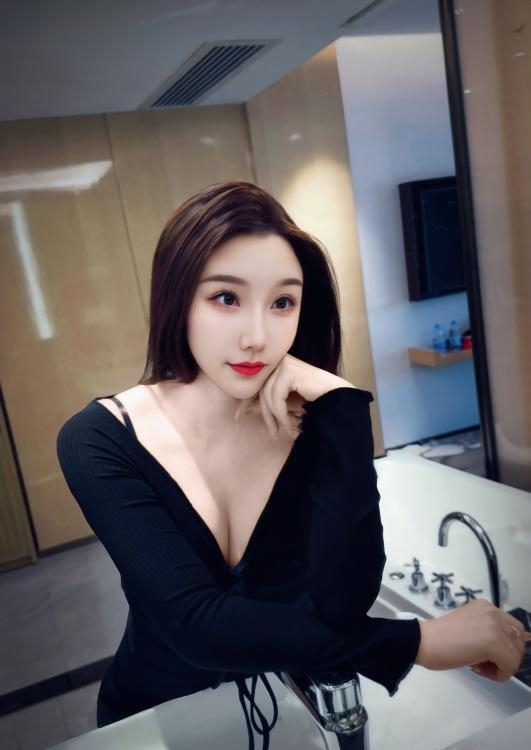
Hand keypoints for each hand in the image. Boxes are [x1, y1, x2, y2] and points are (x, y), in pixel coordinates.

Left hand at [234, 353, 354, 438]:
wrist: (339, 398)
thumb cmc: (314, 400)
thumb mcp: (286, 402)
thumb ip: (268, 402)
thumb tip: (245, 408)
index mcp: (278, 365)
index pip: (256, 383)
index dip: (247, 401)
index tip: (240, 416)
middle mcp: (279, 360)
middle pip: (260, 390)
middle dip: (262, 413)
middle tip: (272, 432)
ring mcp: (284, 363)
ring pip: (267, 395)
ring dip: (275, 417)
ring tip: (285, 430)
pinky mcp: (289, 370)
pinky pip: (276, 397)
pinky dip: (281, 413)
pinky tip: (290, 423)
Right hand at [415, 598, 530, 681]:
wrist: (423, 641)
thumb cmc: (439, 638)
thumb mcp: (469, 627)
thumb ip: (489, 631)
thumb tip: (517, 644)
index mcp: (486, 607)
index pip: (513, 629)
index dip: (504, 646)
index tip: (484, 653)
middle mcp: (493, 612)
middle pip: (518, 642)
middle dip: (505, 657)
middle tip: (481, 661)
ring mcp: (494, 626)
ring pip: (515, 656)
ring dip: (500, 666)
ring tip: (477, 665)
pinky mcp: (494, 643)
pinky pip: (510, 666)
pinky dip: (498, 674)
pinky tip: (476, 668)